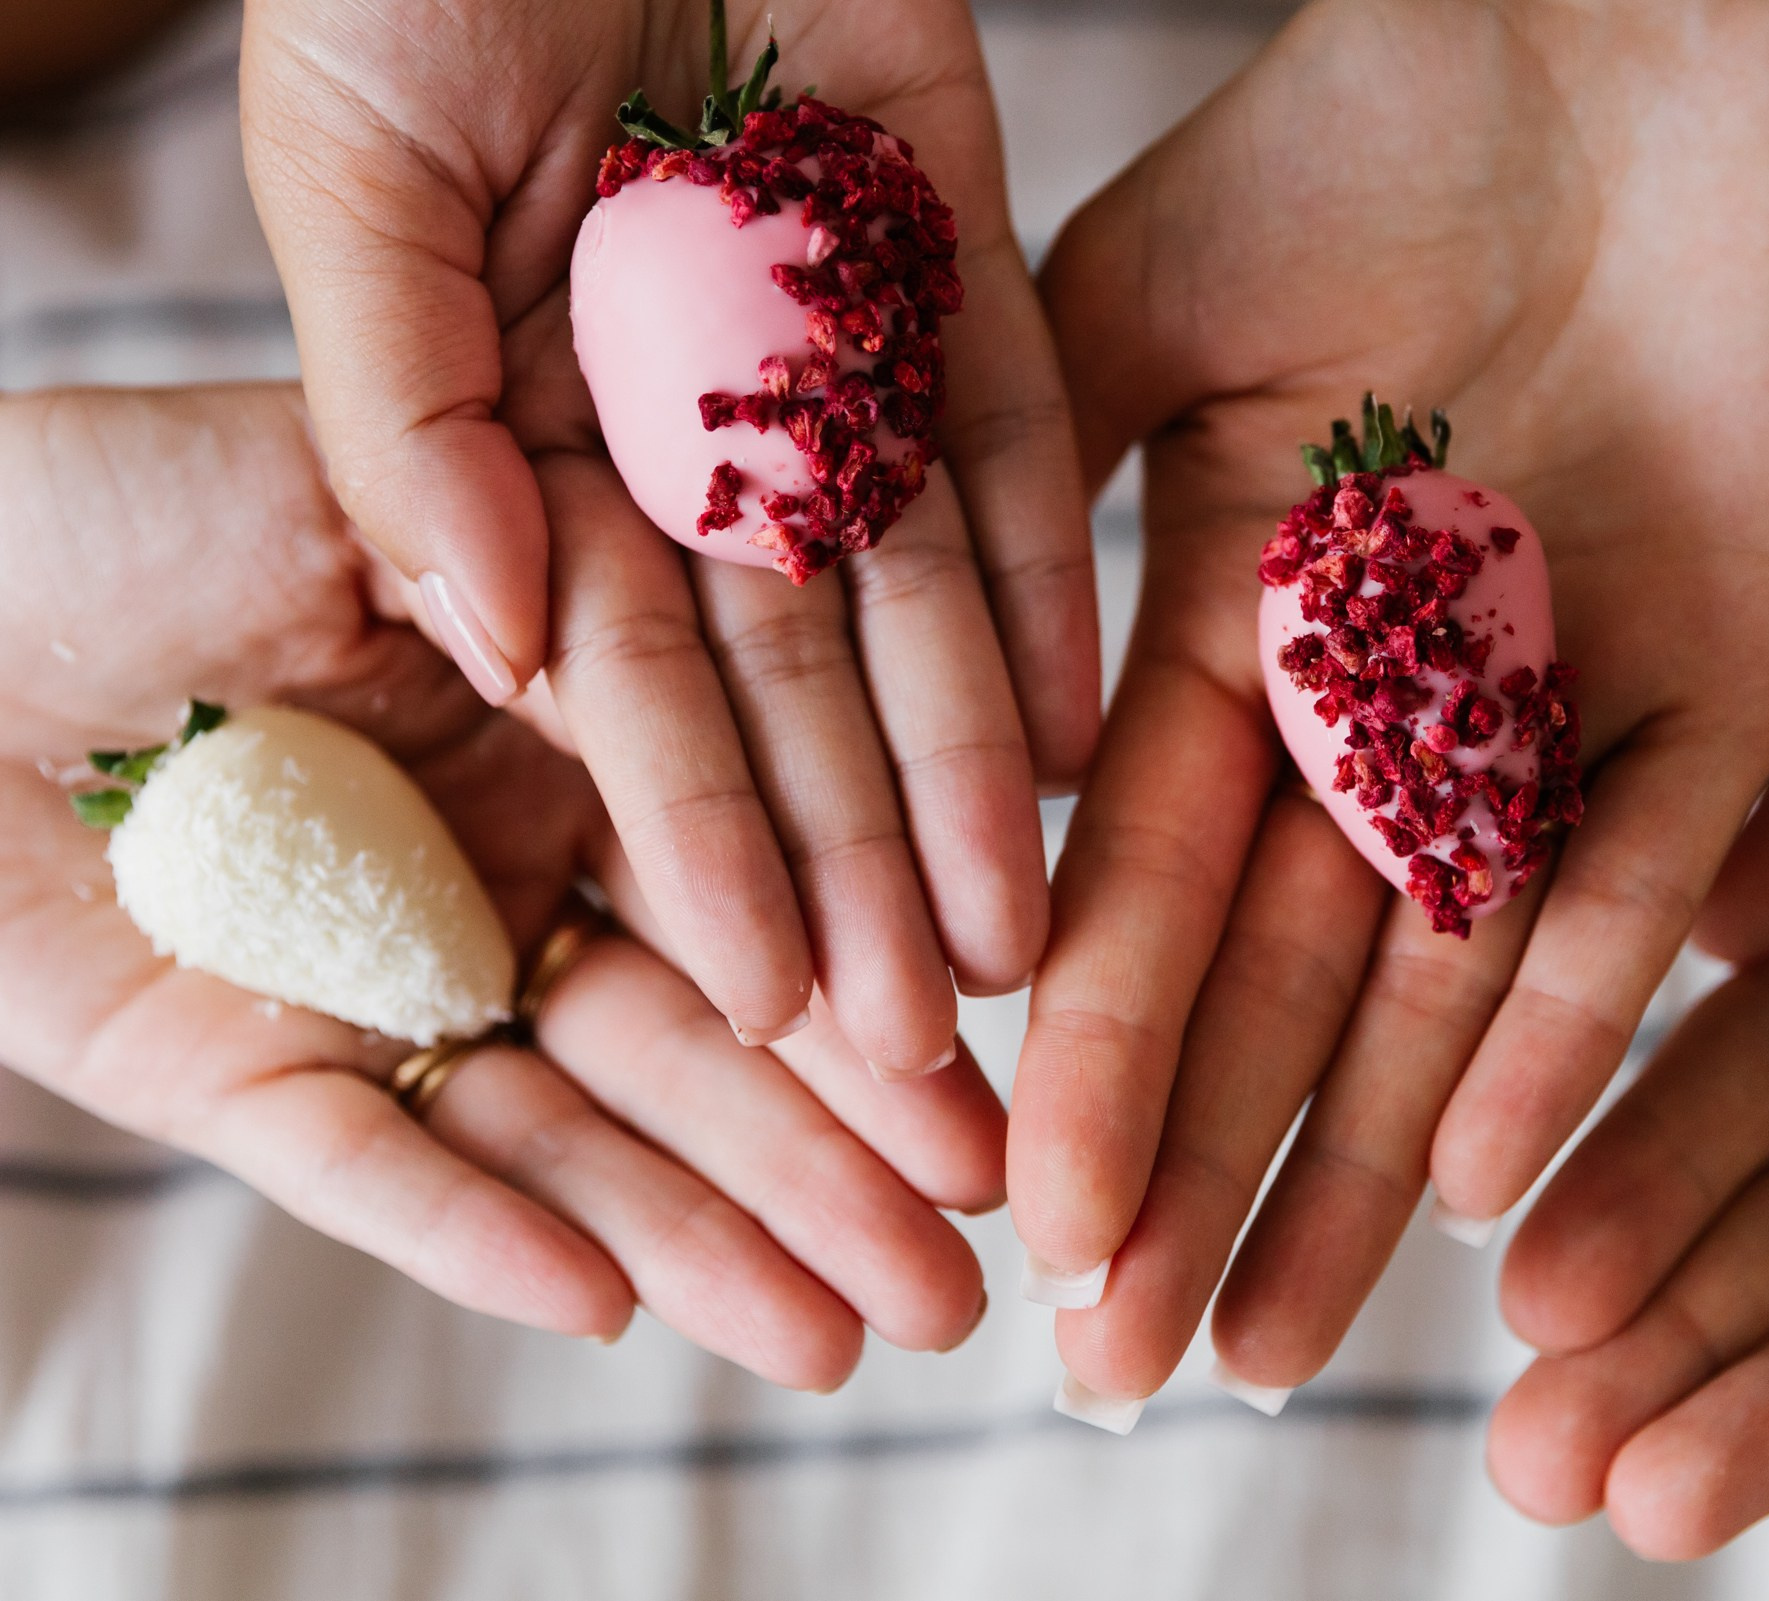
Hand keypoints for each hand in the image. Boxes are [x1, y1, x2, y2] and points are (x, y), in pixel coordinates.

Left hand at [0, 385, 1003, 1382]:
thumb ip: (558, 588)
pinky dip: (478, 1237)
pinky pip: (369, 1165)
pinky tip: (609, 1305)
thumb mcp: (369, 490)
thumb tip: (769, 642)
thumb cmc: (113, 500)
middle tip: (982, 1245)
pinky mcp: (235, 1074)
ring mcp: (378, 980)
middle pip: (700, 1029)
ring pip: (570, 1126)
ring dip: (715, 1232)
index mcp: (565, 730)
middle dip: (842, 1145)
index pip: (759, 864)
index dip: (878, 956)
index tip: (1003, 1037)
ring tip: (863, 1332)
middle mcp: (500, 866)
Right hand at [240, 0, 1096, 1072]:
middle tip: (923, 1047)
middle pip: (794, 684)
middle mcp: (699, 434)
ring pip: (918, 599)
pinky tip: (1089, 730)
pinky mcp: (957, 262)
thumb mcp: (355, 172)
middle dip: (853, 862)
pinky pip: (1021, 442)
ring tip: (1020, 942)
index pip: (630, 688)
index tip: (760, 1005)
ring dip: (966, 770)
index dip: (694, 845)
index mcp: (539, 442)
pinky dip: (1051, 577)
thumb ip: (402, 405)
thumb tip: (486, 636)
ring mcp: (839, 355)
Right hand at [1010, 0, 1768, 1398]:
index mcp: (1249, 628)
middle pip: (1283, 978)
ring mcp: (1565, 706)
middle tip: (1112, 1363)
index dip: (1083, 1054)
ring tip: (1270, 1342)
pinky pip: (1642, 877)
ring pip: (1449, 980)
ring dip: (1362, 1163)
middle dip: (1196, 1166)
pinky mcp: (1744, 680)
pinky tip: (1489, 1180)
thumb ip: (1024, 496)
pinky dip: (1565, 1016)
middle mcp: (1401, 706)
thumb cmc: (1367, 123)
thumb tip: (918, 718)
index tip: (1013, 1211)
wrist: (1618, 21)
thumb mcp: (1143, 308)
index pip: (1141, 883)